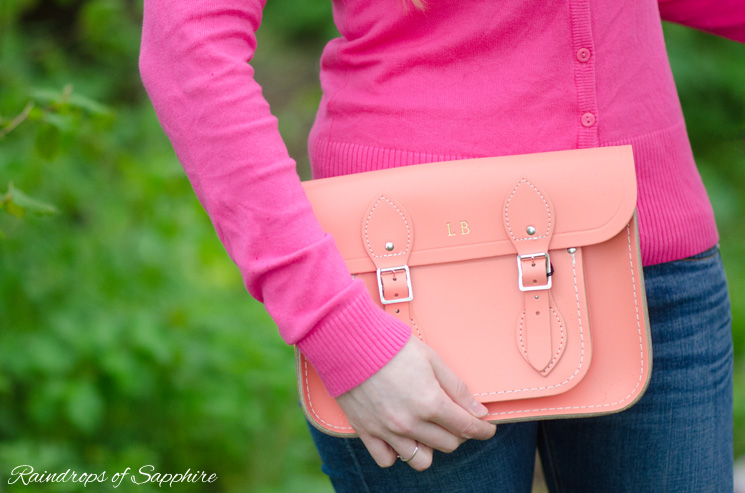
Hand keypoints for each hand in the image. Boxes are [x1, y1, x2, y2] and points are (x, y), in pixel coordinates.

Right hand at [335, 336, 496, 470]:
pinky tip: (401, 437)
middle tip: (455, 418)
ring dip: (430, 447)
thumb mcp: (432, 359)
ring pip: (421, 460)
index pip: (467, 427)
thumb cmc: (391, 345)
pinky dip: (397, 453)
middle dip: (459, 433)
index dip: (482, 430)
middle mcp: (410, 423)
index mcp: (430, 402)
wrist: (348, 342)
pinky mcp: (366, 432)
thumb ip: (457, 388)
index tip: (487, 428)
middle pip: (448, 444)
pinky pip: (387, 460)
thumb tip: (479, 412)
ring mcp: (387, 431)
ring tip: (428, 430)